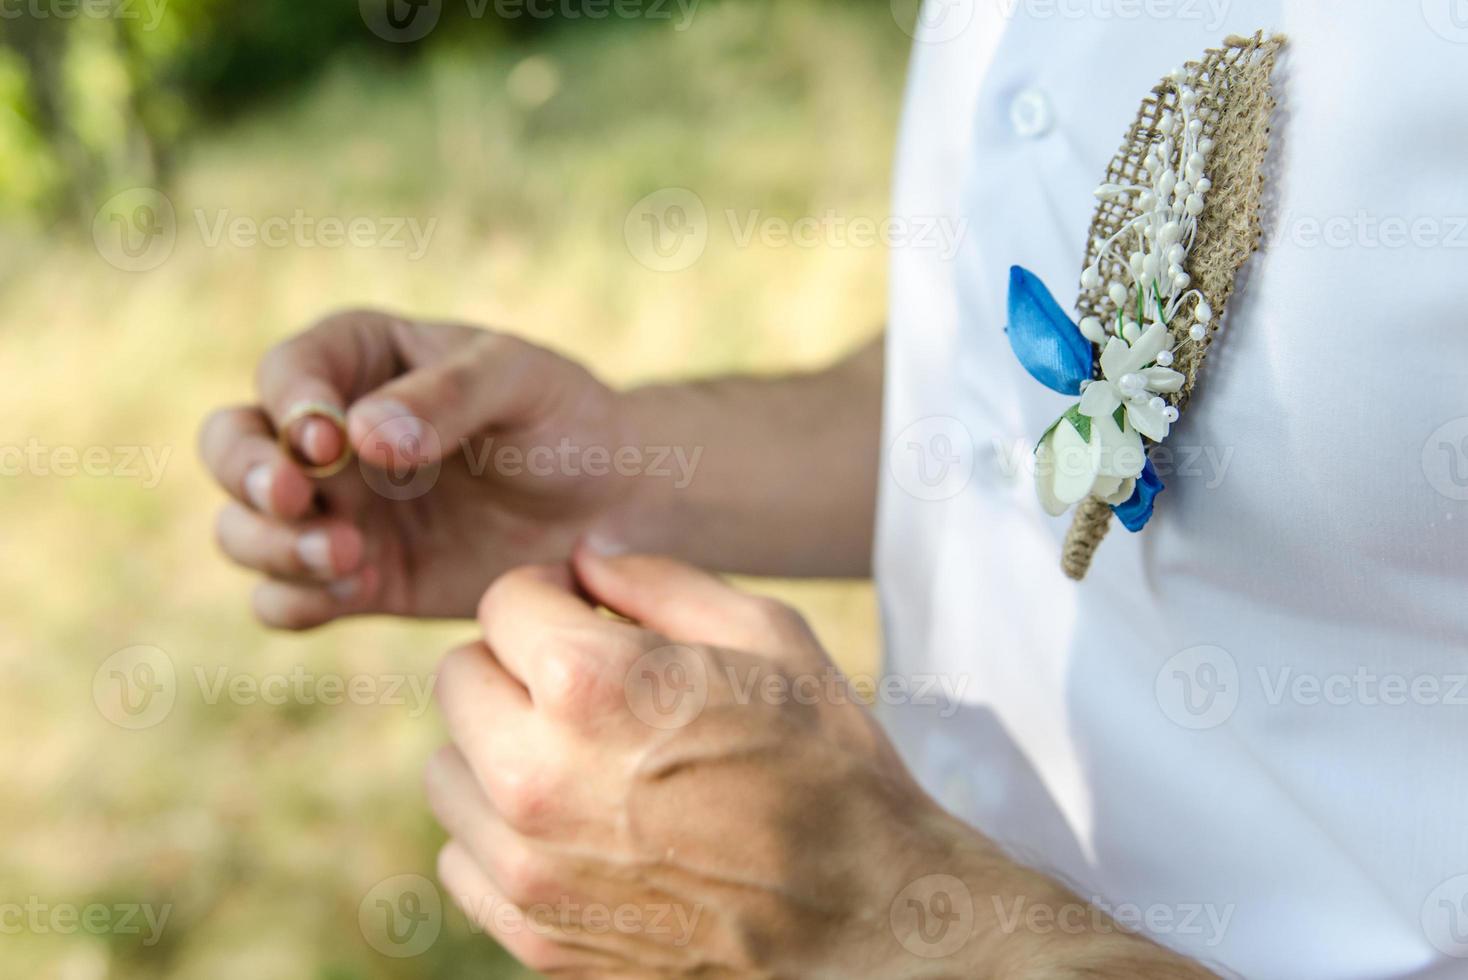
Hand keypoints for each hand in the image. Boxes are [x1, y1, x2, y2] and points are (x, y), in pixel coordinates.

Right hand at [200, 310, 638, 627]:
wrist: (613, 507)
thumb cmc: (567, 421)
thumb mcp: (522, 383)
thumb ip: (448, 398)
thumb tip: (362, 435)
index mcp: (362, 359)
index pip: (287, 373)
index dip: (291, 406)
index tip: (328, 441)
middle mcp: (330, 434)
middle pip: (232, 446)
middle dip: (247, 474)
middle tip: (299, 498)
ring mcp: (337, 509)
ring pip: (244, 528)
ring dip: (270, 545)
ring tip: (348, 556)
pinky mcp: (357, 579)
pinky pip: (286, 598)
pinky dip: (295, 599)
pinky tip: (351, 592)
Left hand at [424, 544, 1001, 977]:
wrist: (862, 917)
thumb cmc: (824, 763)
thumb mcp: (766, 634)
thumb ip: (657, 580)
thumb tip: (584, 562)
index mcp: (588, 685)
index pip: (503, 601)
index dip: (554, 595)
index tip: (591, 614)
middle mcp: (535, 777)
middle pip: (458, 677)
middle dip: (517, 664)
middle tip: (591, 686)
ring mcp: (527, 868)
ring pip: (448, 770)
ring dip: (499, 750)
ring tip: (582, 759)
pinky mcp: (534, 937)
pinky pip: (462, 857)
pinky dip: (503, 833)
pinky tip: (576, 825)